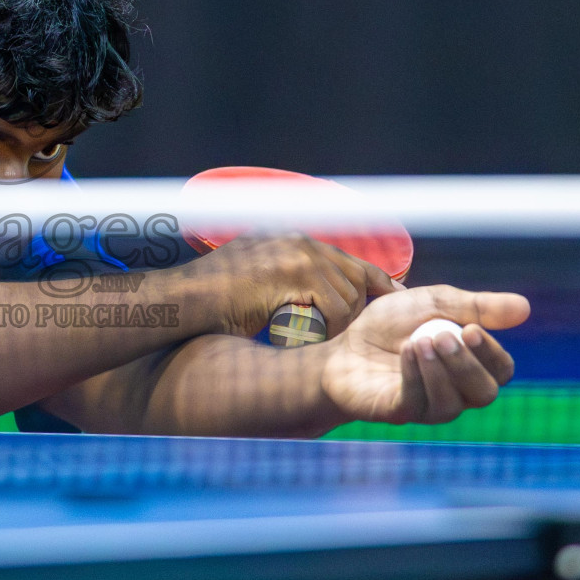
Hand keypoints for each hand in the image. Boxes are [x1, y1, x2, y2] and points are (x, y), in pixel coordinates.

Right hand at [194, 233, 398, 337]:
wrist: (185, 300)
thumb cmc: (211, 301)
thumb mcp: (253, 280)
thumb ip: (285, 281)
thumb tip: (312, 302)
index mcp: (291, 240)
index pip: (348, 259)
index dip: (374, 281)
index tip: (393, 297)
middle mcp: (299, 241)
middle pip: (353, 278)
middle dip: (354, 312)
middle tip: (344, 337)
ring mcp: (299, 253)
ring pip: (347, 295)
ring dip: (336, 324)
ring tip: (310, 338)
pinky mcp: (297, 271)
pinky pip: (334, 308)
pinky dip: (325, 329)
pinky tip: (302, 338)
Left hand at [319, 285, 527, 424]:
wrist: (343, 343)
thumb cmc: (391, 325)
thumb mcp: (434, 304)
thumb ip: (476, 307)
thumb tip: (525, 308)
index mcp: (471, 365)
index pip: (501, 370)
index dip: (492, 353)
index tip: (472, 328)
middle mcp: (456, 392)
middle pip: (484, 392)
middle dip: (467, 364)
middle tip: (443, 335)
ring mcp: (428, 406)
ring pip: (452, 404)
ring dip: (439, 370)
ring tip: (419, 342)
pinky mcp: (399, 412)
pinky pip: (417, 403)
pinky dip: (414, 376)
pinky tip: (406, 351)